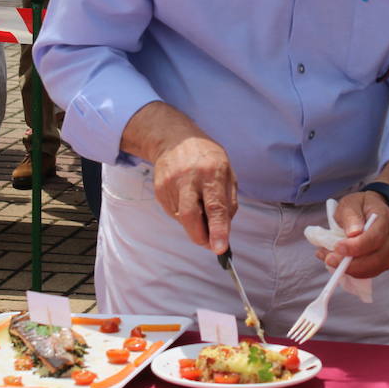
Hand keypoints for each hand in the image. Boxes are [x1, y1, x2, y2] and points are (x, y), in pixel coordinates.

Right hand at [151, 134, 237, 253]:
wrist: (174, 139)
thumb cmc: (207, 158)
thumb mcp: (227, 172)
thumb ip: (228, 202)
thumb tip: (224, 231)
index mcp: (212, 172)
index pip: (215, 206)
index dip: (218, 230)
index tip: (220, 248)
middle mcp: (189, 178)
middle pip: (191, 217)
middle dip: (201, 237)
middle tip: (211, 244)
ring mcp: (171, 185)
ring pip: (183, 219)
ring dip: (195, 223)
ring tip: (200, 204)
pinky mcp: (160, 191)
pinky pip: (175, 213)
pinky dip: (185, 215)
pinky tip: (188, 198)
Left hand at [315, 191, 388, 278]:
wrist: (375, 210)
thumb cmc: (361, 206)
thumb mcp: (352, 203)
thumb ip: (351, 216)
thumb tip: (352, 233)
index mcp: (385, 219)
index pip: (374, 238)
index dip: (355, 246)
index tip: (337, 247)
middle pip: (376, 258)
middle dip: (351, 263)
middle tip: (329, 259)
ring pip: (373, 269)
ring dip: (349, 269)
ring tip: (329, 259)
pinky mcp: (384, 262)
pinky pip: (370, 272)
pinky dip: (353, 272)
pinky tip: (338, 263)